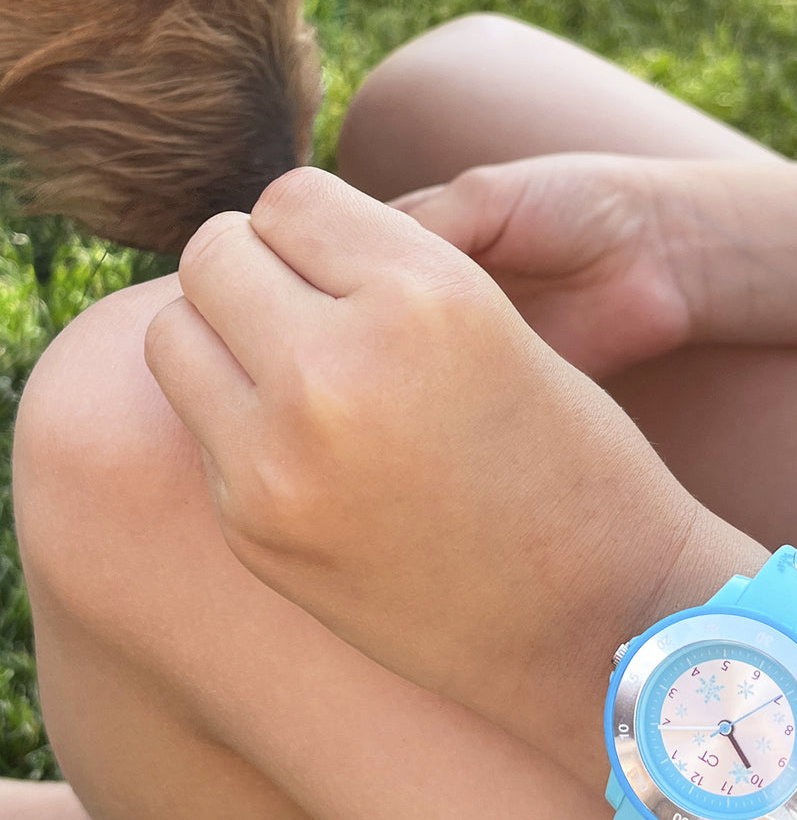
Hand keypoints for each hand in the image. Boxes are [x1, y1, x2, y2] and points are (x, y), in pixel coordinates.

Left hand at [144, 169, 748, 752]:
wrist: (601, 622)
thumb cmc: (574, 464)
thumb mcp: (497, 327)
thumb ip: (378, 274)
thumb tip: (265, 246)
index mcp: (421, 298)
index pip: (290, 197)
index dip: (315, 228)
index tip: (344, 266)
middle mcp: (335, 371)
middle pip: (212, 255)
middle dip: (254, 270)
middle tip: (306, 313)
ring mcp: (279, 461)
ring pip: (172, 337)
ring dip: (222, 338)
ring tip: (293, 376)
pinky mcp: (253, 531)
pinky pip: (200, 428)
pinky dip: (237, 422)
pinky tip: (309, 453)